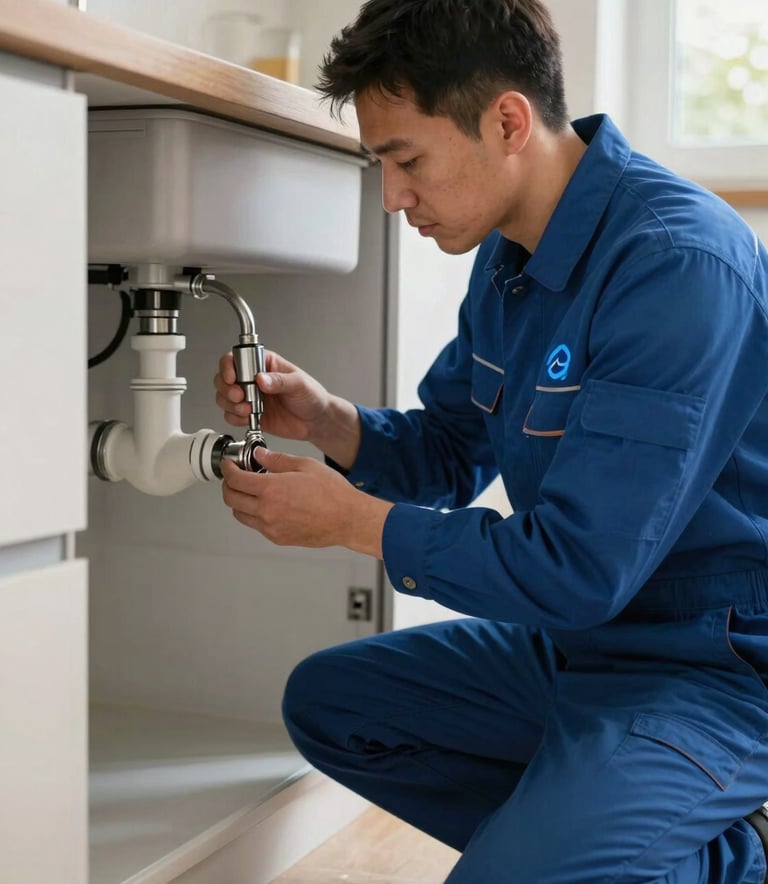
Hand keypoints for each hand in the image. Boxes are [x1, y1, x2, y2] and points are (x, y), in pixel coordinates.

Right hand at [213, 350, 330, 440]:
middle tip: (239, 396)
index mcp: (263, 364)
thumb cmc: (311, 396)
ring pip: (224, 397)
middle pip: (223, 378)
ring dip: (230, 405)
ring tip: (247, 409)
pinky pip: (231, 416)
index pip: (235, 358)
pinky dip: (235, 418)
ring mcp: (249, 397)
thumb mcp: (299, 384)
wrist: (316, 421)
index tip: (232, 378)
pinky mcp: (249, 415)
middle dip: (227, 389)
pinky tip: (248, 418)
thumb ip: (280, 381)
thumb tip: (261, 379)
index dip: (228, 367)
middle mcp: (252, 379)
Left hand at [220, 449, 393, 556]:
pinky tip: (268, 504)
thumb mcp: (305, 465)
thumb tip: (260, 455)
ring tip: (252, 491)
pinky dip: (254, 514)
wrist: (347, 519)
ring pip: (240, 514)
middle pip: (231, 498)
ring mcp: (271, 527)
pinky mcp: (278, 538)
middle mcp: (267, 511)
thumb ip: (277, 460)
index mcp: (271, 490)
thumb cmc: (332, 493)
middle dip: (229, 485)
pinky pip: (256, 525)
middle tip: (236, 477)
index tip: (229, 465)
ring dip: (239, 501)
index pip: (235, 479)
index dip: (228, 469)